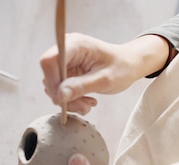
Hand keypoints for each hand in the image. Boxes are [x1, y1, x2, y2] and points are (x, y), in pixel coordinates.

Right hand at [40, 33, 169, 114]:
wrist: (129, 65)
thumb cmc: (122, 67)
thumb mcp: (104, 80)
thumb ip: (81, 86)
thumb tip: (59, 95)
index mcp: (75, 44)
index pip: (49, 61)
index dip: (52, 81)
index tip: (64, 98)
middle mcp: (66, 50)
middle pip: (49, 76)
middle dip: (63, 96)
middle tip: (82, 105)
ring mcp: (65, 61)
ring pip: (54, 86)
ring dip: (69, 100)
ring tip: (88, 104)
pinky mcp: (66, 71)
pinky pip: (60, 89)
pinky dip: (71, 100)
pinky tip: (86, 100)